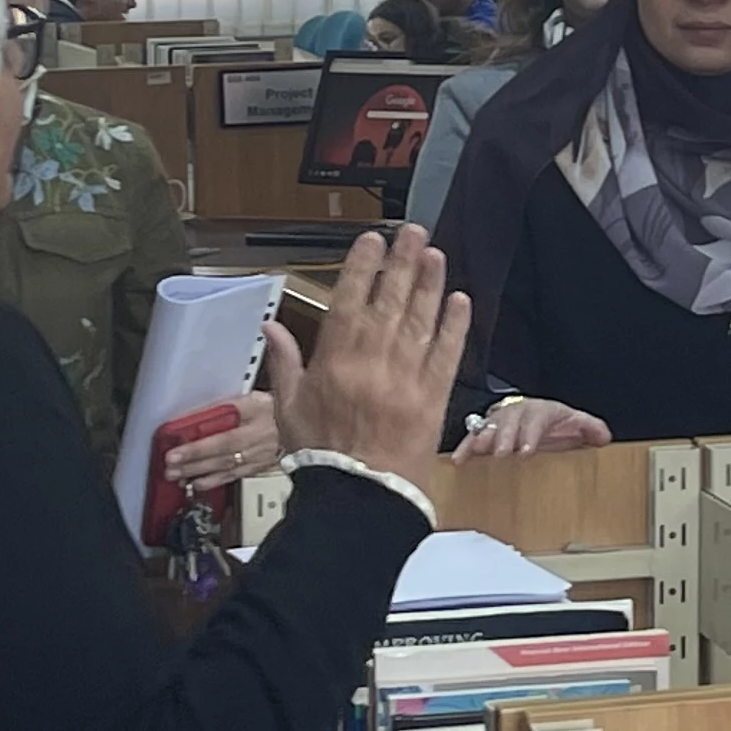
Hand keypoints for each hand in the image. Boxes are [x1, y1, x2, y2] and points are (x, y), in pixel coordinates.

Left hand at [163, 376, 284, 494]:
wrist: (306, 431)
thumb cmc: (276, 411)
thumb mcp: (257, 396)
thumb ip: (232, 398)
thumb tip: (206, 400)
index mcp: (258, 406)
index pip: (230, 410)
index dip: (205, 419)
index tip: (181, 426)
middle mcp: (259, 430)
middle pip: (225, 442)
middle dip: (195, 453)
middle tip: (171, 458)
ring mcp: (259, 451)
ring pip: (227, 462)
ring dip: (199, 469)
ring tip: (176, 473)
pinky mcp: (258, 466)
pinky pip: (234, 475)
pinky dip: (214, 480)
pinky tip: (197, 483)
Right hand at [280, 225, 470, 492]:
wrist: (357, 498)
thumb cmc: (320, 456)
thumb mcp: (288, 409)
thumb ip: (284, 363)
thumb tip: (271, 325)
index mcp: (334, 362)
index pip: (350, 301)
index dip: (362, 267)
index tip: (371, 241)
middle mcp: (373, 362)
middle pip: (390, 301)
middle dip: (401, 263)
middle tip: (412, 231)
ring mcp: (406, 378)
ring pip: (420, 320)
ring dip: (429, 284)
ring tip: (435, 255)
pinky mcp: (433, 397)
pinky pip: (447, 354)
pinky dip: (455, 326)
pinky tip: (460, 302)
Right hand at [457, 393, 608, 457]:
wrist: (536, 414)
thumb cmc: (556, 422)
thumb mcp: (576, 422)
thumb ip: (591, 429)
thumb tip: (603, 437)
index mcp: (540, 411)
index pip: (535, 420)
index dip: (530, 434)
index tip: (525, 451)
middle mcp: (518, 413)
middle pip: (509, 422)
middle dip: (503, 437)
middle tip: (500, 453)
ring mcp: (499, 421)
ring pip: (488, 427)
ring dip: (482, 439)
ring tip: (475, 452)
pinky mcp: (486, 433)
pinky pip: (472, 438)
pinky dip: (465, 447)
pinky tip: (458, 460)